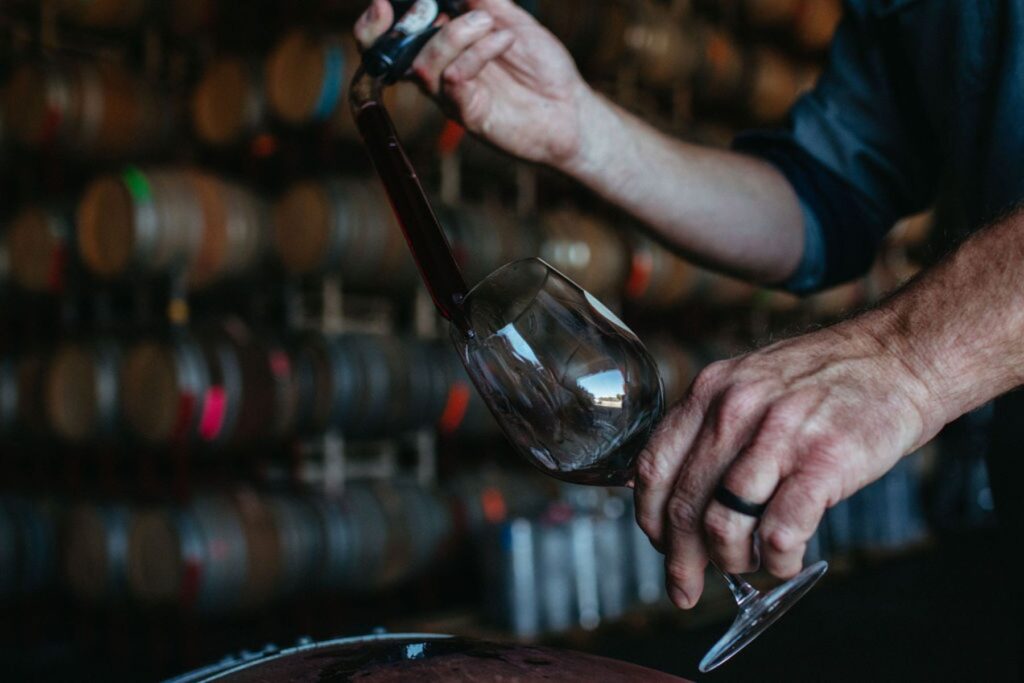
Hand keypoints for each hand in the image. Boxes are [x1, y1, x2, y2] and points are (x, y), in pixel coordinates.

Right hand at [354, 0, 592, 167]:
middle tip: (428, 8)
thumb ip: (482, 0)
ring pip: (423, 64)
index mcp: (444, 47)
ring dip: (455, 33)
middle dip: (398, 27)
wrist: (572, 109)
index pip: (395, 35)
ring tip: (491, 23)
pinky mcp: (468, 114)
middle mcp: (440, 72)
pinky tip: (505, 41)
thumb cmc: (543, 67)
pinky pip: (454, 79)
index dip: (378, 21)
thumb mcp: (512, 20)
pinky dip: (477, 52)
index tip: (386, 2)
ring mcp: (451, 96)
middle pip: (390, 55)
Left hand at [634, 320, 939, 608]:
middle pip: (684, 504)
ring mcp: (779, 436)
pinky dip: (777, 559)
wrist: (899, 357)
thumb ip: (712, 429)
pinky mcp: (824, 462)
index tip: (660, 546)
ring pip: (723, 524)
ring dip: (731, 560)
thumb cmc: (827, 380)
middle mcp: (735, 411)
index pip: (653, 467)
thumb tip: (677, 490)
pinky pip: (781, 531)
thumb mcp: (750, 384)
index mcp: (710, 392)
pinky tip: (785, 560)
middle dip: (681, 560)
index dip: (650, 519)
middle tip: (687, 587)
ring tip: (750, 562)